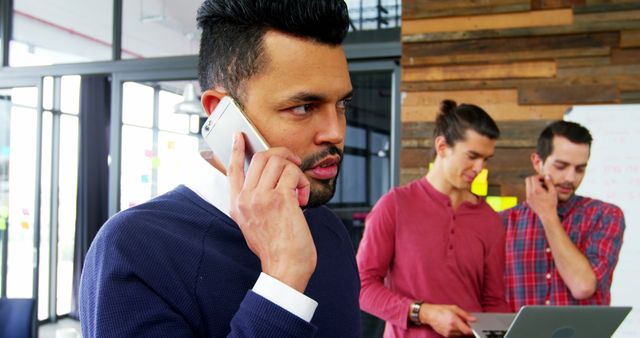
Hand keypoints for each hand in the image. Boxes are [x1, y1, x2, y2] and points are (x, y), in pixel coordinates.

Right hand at [228, 133, 315, 292]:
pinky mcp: (280, 199)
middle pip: (261, 157)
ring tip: (299, 189)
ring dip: (295, 171)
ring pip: (279, 161)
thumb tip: (269, 182)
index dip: (237, 150)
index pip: (233, 170)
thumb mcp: (254, 224)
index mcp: (237, 205)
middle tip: (294, 163)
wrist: (284, 268)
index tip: (240, 136)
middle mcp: (246, 199)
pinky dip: (302, 181)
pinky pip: (293, 173)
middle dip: (283, 155)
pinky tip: (302, 196)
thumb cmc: (276, 248)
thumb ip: (255, 203)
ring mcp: (261, 198)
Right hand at [420, 304, 474, 336]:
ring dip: (461, 330)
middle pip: (464, 332)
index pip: (467, 330)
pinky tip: (452, 325)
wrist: (429, 315)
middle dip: (466, 328)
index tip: (474, 327)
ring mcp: (448, 333)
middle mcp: (451, 328)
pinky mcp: (446, 335)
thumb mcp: (454, 308)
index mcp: (454, 320)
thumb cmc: (440, 310)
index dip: (472, 330)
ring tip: (456, 322)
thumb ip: (465, 314)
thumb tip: (473, 319)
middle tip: (463, 322)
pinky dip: (456, 331)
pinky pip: (455, 335)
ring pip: (460, 334)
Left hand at [525, 174, 557, 219]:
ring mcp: (528, 197)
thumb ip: (549, 183)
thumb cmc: (552, 203)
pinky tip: (540, 193)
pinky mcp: (528, 200)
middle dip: (534, 178)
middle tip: (542, 181)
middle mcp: (530, 193)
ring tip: (542, 188)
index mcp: (536, 190)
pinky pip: (528, 191)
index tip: (544, 178)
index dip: (539, 176)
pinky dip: (532, 189)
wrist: (547, 215)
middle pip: (528, 180)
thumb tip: (547, 175)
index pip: (533, 178)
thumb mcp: (553, 192)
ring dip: (533, 184)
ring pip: (527, 185)